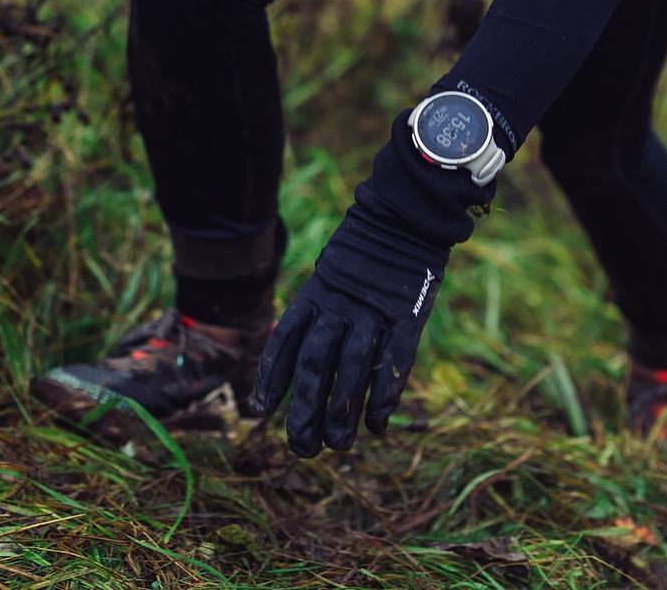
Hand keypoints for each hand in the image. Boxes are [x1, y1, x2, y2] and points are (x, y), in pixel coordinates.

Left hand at [247, 199, 450, 454]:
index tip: (259, 411)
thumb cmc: (362, 257)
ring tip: (336, 445)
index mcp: (315, 295)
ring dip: (342, 411)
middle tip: (299, 447)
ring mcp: (373, 312)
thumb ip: (314, 316)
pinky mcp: (407, 318)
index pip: (285, 341)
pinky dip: (384, 394)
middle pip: (315, 363)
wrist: (404, 219)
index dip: (271, 378)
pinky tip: (377, 424)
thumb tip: (291, 364)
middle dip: (305, 407)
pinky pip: (394, 361)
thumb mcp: (328, 277)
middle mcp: (339, 307)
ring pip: (351, 368)